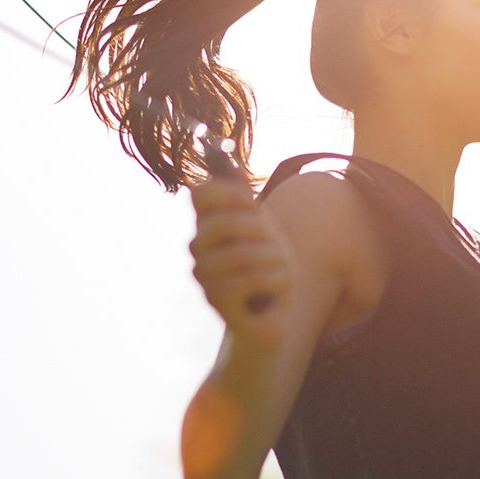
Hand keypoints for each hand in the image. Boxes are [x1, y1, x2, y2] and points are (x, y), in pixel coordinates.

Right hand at [188, 176, 291, 350]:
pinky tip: (278, 286)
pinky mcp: (218, 303)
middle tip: (276, 246)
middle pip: (220, 223)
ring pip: (239, 254)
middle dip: (258, 231)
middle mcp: (198, 251)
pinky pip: (247, 281)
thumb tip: (228, 158)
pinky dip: (273, 280)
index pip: (200, 195)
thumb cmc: (268, 271)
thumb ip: (244, 199)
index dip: (229, 192)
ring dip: (272, 258)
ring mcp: (205, 278)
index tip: (253, 203)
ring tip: (281, 268)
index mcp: (207, 228)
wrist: (273, 320)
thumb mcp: (264, 230)